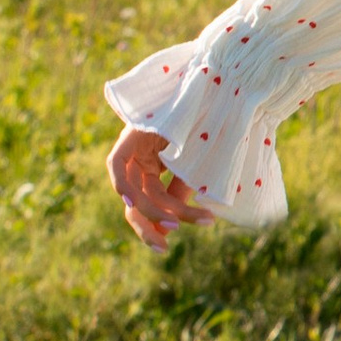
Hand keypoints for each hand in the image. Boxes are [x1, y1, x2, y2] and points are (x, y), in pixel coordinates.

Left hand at [107, 124, 214, 252]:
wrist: (223, 92)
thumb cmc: (214, 128)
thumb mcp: (197, 168)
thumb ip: (180, 191)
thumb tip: (170, 222)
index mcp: (156, 165)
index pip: (149, 201)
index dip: (153, 224)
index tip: (166, 245)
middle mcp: (141, 159)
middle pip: (136, 201)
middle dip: (149, 226)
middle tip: (163, 248)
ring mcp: (134, 147)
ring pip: (133, 190)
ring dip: (154, 210)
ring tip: (176, 223)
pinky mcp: (130, 136)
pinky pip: (117, 165)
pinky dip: (121, 184)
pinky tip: (130, 200)